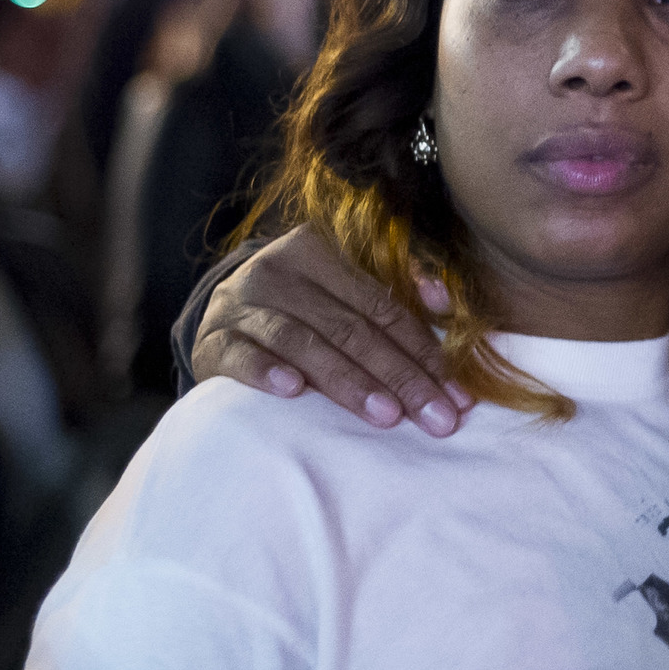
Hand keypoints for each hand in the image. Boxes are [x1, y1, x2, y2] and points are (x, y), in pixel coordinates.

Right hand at [192, 222, 471, 435]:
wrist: (219, 323)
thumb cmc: (300, 312)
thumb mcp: (341, 293)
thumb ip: (395, 293)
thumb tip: (445, 303)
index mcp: (318, 253)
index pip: (381, 307)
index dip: (423, 352)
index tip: (455, 395)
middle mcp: (278, 272)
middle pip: (350, 329)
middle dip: (399, 376)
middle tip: (434, 416)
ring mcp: (241, 306)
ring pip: (303, 342)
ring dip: (348, 380)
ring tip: (385, 415)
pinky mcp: (213, 341)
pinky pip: (241, 355)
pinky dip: (266, 371)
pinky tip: (292, 391)